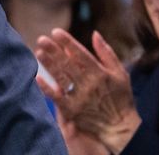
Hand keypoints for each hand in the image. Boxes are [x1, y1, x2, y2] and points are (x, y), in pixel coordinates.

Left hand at [36, 30, 140, 153]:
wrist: (120, 127)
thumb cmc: (121, 97)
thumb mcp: (120, 73)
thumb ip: (107, 53)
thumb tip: (95, 34)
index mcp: (101, 73)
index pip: (81, 54)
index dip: (68, 42)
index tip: (55, 32)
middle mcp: (89, 84)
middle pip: (68, 64)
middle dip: (54, 51)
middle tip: (41, 39)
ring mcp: (80, 97)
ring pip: (61, 77)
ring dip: (49, 65)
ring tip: (38, 53)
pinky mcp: (73, 110)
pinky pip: (57, 97)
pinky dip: (47, 88)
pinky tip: (37, 78)